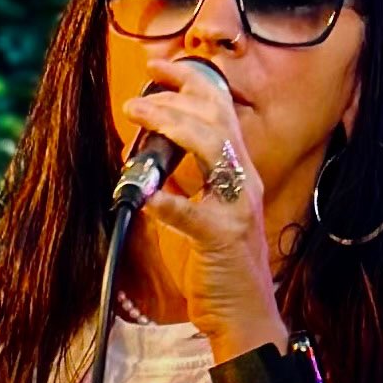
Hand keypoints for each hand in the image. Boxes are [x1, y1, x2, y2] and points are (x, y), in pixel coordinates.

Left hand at [123, 58, 285, 360]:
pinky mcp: (221, 240)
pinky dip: (165, 201)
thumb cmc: (222, 267)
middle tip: (139, 92)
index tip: (161, 67)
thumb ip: (186, 186)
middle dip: (178, 96)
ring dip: (171, 127)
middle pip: (217, 120)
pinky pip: (192, 213)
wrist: (246, 316)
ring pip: (212, 149)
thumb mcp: (206, 215)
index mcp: (241, 174)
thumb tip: (152, 162)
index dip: (194, 83)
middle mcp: (245, 183)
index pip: (222, 113)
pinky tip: (142, 196)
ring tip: (137, 118)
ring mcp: (237, 210)